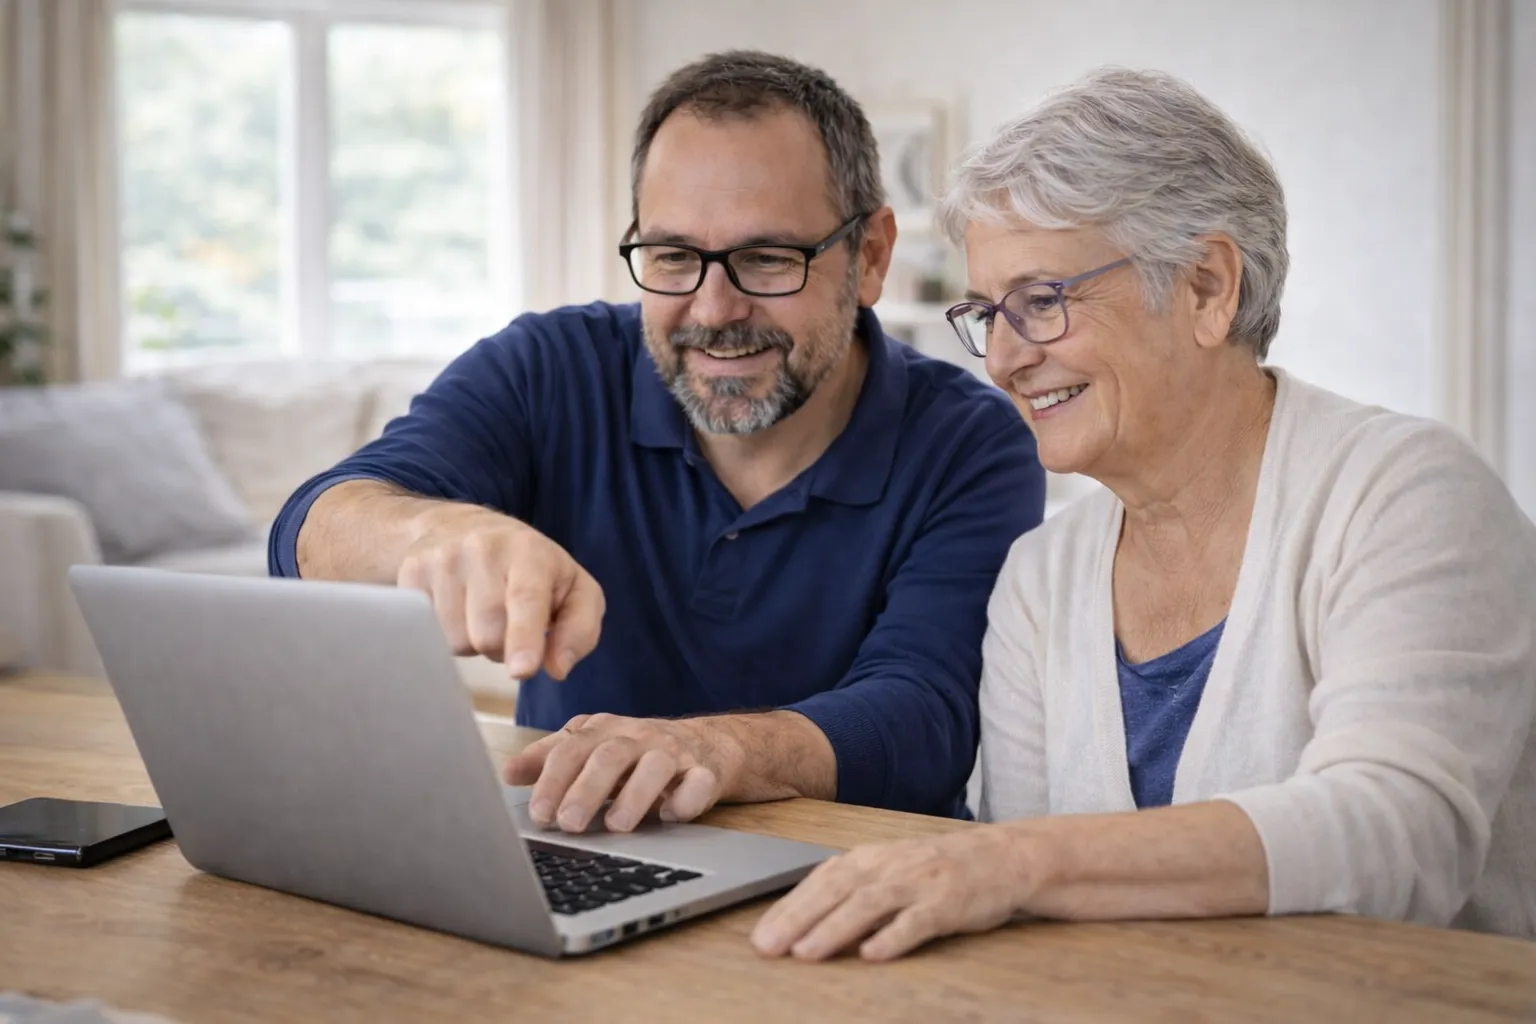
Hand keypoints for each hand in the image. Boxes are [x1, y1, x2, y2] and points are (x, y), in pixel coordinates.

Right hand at [396, 508, 603, 681]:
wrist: (461, 528)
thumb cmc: (531, 569)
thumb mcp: (575, 590)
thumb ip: (579, 630)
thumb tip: (557, 669)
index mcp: (529, 552)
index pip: (525, 600)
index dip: (524, 638)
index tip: (522, 670)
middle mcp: (482, 548)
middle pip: (488, 634)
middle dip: (502, 647)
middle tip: (508, 623)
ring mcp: (441, 559)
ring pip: (455, 640)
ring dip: (472, 642)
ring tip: (480, 614)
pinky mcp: (411, 574)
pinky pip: (426, 634)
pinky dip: (445, 635)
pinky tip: (454, 610)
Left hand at [502, 713, 745, 832]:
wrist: (709, 746)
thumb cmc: (637, 754)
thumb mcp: (592, 750)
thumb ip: (550, 759)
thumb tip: (506, 773)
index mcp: (604, 729)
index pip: (572, 748)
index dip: (552, 779)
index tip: (538, 812)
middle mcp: (638, 736)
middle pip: (610, 756)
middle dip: (586, 790)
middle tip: (568, 824)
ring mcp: (674, 753)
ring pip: (655, 766)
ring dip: (633, 796)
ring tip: (615, 827)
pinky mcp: (706, 772)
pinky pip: (699, 782)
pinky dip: (685, 799)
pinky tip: (670, 816)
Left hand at [750, 826, 1036, 960]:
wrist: (1004, 856)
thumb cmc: (939, 869)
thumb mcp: (892, 869)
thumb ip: (853, 889)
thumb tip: (805, 921)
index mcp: (872, 857)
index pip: (821, 880)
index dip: (789, 906)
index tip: (761, 934)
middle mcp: (890, 865)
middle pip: (837, 890)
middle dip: (799, 918)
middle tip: (768, 946)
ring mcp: (920, 883)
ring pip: (870, 904)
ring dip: (835, 929)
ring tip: (807, 952)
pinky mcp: (949, 903)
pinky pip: (918, 921)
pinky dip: (894, 937)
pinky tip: (873, 954)